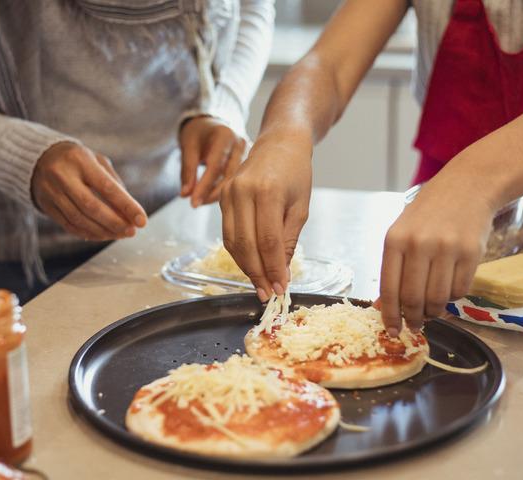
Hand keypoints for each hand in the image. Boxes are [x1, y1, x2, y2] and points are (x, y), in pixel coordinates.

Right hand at [31, 141, 146, 240]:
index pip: (107, 187)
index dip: (126, 206)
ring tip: (120, 234)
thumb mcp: (97, 161)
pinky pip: (69, 225)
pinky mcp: (45, 205)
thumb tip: (130, 212)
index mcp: (80, 160)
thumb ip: (114, 184)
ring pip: (79, 219)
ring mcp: (51, 191)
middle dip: (115, 223)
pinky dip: (88, 233)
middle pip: (91, 206)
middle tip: (131, 231)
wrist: (38, 158)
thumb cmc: (77, 160)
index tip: (142, 220)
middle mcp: (63, 175)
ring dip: (103, 231)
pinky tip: (102, 235)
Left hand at [179, 116, 247, 206]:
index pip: (215, 166)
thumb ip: (187, 171)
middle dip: (211, 194)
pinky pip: (237, 180)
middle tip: (195, 204)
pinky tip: (211, 196)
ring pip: (235, 181)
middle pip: (229, 176)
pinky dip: (224, 190)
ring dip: (217, 194)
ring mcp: (247, 153)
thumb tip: (185, 195)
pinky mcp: (248, 162)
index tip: (193, 203)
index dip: (204, 186)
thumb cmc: (198, 132)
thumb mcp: (188, 146)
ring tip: (201, 200)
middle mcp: (240, 144)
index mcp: (225, 136)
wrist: (211, 123)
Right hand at [219, 130, 312, 300]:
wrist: (279, 144)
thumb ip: (288, 240)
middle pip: (246, 244)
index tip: (281, 287)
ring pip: (232, 242)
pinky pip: (227, 233)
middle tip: (269, 293)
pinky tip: (251, 265)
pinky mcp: (221, 198)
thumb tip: (281, 272)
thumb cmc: (295, 173)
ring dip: (245, 267)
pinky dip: (238, 253)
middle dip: (257, 273)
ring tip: (260, 284)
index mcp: (267, 192)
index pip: (268, 241)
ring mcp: (228, 194)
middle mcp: (242, 192)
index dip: (273, 268)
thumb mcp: (300, 207)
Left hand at [378, 176, 495, 335]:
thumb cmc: (428, 212)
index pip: (389, 289)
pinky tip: (448, 289)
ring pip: (438, 298)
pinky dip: (453, 297)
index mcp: (395, 240)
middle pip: (414, 298)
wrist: (467, 186)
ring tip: (432, 310)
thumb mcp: (401, 233)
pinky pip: (460, 290)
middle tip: (415, 325)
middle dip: (413, 318)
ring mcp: (447, 248)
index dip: (390, 315)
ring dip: (434, 311)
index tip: (392, 330)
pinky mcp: (472, 253)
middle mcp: (419, 244)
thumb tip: (382, 306)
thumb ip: (393, 268)